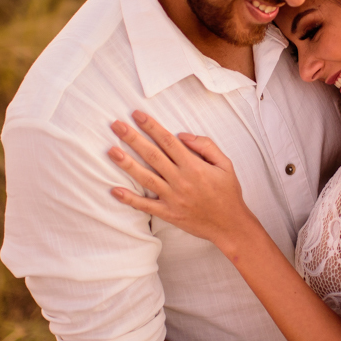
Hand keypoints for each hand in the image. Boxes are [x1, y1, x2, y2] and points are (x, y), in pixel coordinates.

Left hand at [107, 111, 256, 248]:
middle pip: (152, 155)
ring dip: (126, 164)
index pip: (168, 141)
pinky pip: (146, 206)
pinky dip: (130, 199)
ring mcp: (172, 198)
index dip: (151, 126)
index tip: (137, 115)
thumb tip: (182, 135)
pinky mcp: (168, 213)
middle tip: (116, 125)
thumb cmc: (228, 192)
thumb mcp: (225, 164)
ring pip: (145, 178)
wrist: (230, 225)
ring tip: (110, 151)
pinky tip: (114, 190)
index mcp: (194, 166)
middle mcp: (181, 180)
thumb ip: (206, 146)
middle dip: (132, 138)